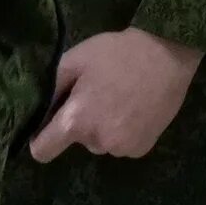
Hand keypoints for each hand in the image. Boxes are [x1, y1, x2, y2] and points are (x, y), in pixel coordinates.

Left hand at [27, 28, 202, 163]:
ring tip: (119, 99)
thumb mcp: (75, 60)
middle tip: (96, 95)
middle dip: (81, 123)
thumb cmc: (116, 53)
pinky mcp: (142, 149)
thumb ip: (51, 87)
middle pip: (78, 141)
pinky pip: (122, 144)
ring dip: (104, 127)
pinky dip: (124, 132)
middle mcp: (98, 142)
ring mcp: (123, 148)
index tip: (47, 128)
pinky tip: (134, 109)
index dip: (40, 140)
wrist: (166, 54)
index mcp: (75, 121)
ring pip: (101, 142)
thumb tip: (38, 108)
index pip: (42, 151)